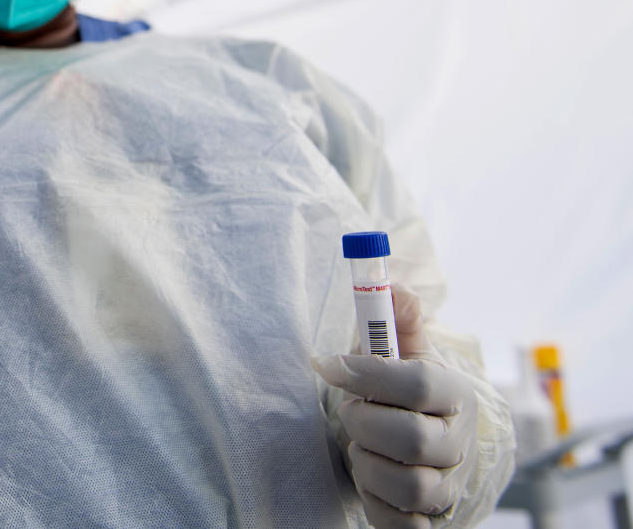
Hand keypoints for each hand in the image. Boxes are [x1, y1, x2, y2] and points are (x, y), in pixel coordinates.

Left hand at [313, 285, 478, 528]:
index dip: (368, 373)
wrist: (427, 450)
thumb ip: (396, 317)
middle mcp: (461, 444)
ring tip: (363, 445)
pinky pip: (401, 524)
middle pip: (411, 439)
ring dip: (367, 462)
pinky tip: (371, 479)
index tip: (328, 364)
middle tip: (351, 412)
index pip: (420, 384)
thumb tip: (392, 284)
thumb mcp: (404, 351)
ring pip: (406, 485)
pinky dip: (376, 503)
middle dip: (364, 422)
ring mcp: (450, 487)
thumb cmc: (404, 393)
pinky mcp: (431, 521)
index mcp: (457, 395)